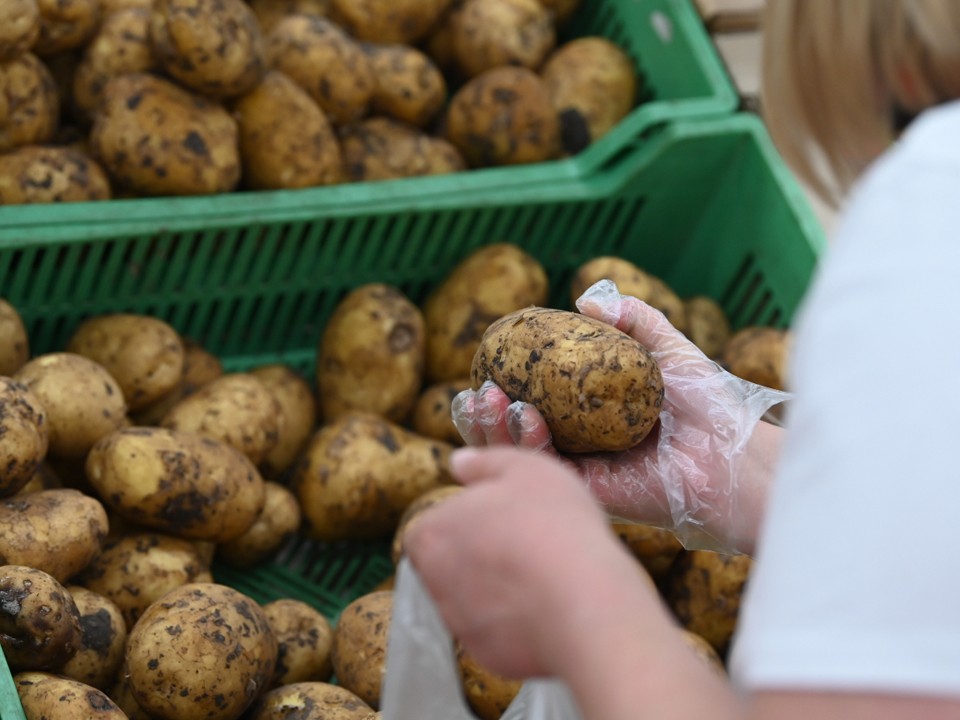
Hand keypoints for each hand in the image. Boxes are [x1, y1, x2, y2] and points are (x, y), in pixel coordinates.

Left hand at [404, 445, 658, 680]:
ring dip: (497, 588)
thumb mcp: (523, 468)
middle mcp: (434, 584)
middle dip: (477, 556)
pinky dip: (518, 621)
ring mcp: (461, 625)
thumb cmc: (551, 524)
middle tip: (523, 542)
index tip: (495, 517)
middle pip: (447, 566)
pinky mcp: (489, 656)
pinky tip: (550, 604)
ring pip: (473, 601)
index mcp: (431, 535)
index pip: (426, 529)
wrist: (584, 601)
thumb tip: (458, 463)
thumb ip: (484, 463)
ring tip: (542, 572)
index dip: (460, 521)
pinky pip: (500, 632)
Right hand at [451, 280, 788, 553]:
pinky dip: (528, 446)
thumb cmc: (708, 405)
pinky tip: (524, 419)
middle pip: (516, 433)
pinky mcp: (588, 495)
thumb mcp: (668, 348)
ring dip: (494, 430)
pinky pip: (547, 472)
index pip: (533, 402)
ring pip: (521, 456)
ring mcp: (581, 471)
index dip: (504, 388)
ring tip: (485, 400)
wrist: (733, 454)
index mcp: (589, 416)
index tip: (486, 365)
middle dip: (486, 416)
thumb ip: (634, 320)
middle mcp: (580, 444)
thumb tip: (585, 300)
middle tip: (476, 392)